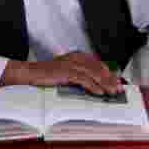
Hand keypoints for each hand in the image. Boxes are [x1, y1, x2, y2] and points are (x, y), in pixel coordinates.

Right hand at [1, 51, 122, 95]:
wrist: (30, 73)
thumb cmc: (47, 75)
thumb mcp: (66, 73)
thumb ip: (79, 76)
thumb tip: (95, 86)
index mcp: (77, 56)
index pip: (98, 64)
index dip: (109, 73)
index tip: (118, 82)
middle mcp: (76, 58)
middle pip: (99, 68)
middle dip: (110, 79)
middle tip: (119, 88)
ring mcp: (71, 64)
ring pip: (93, 74)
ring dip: (105, 84)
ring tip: (112, 92)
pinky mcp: (66, 72)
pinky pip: (83, 79)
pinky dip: (93, 86)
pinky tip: (99, 92)